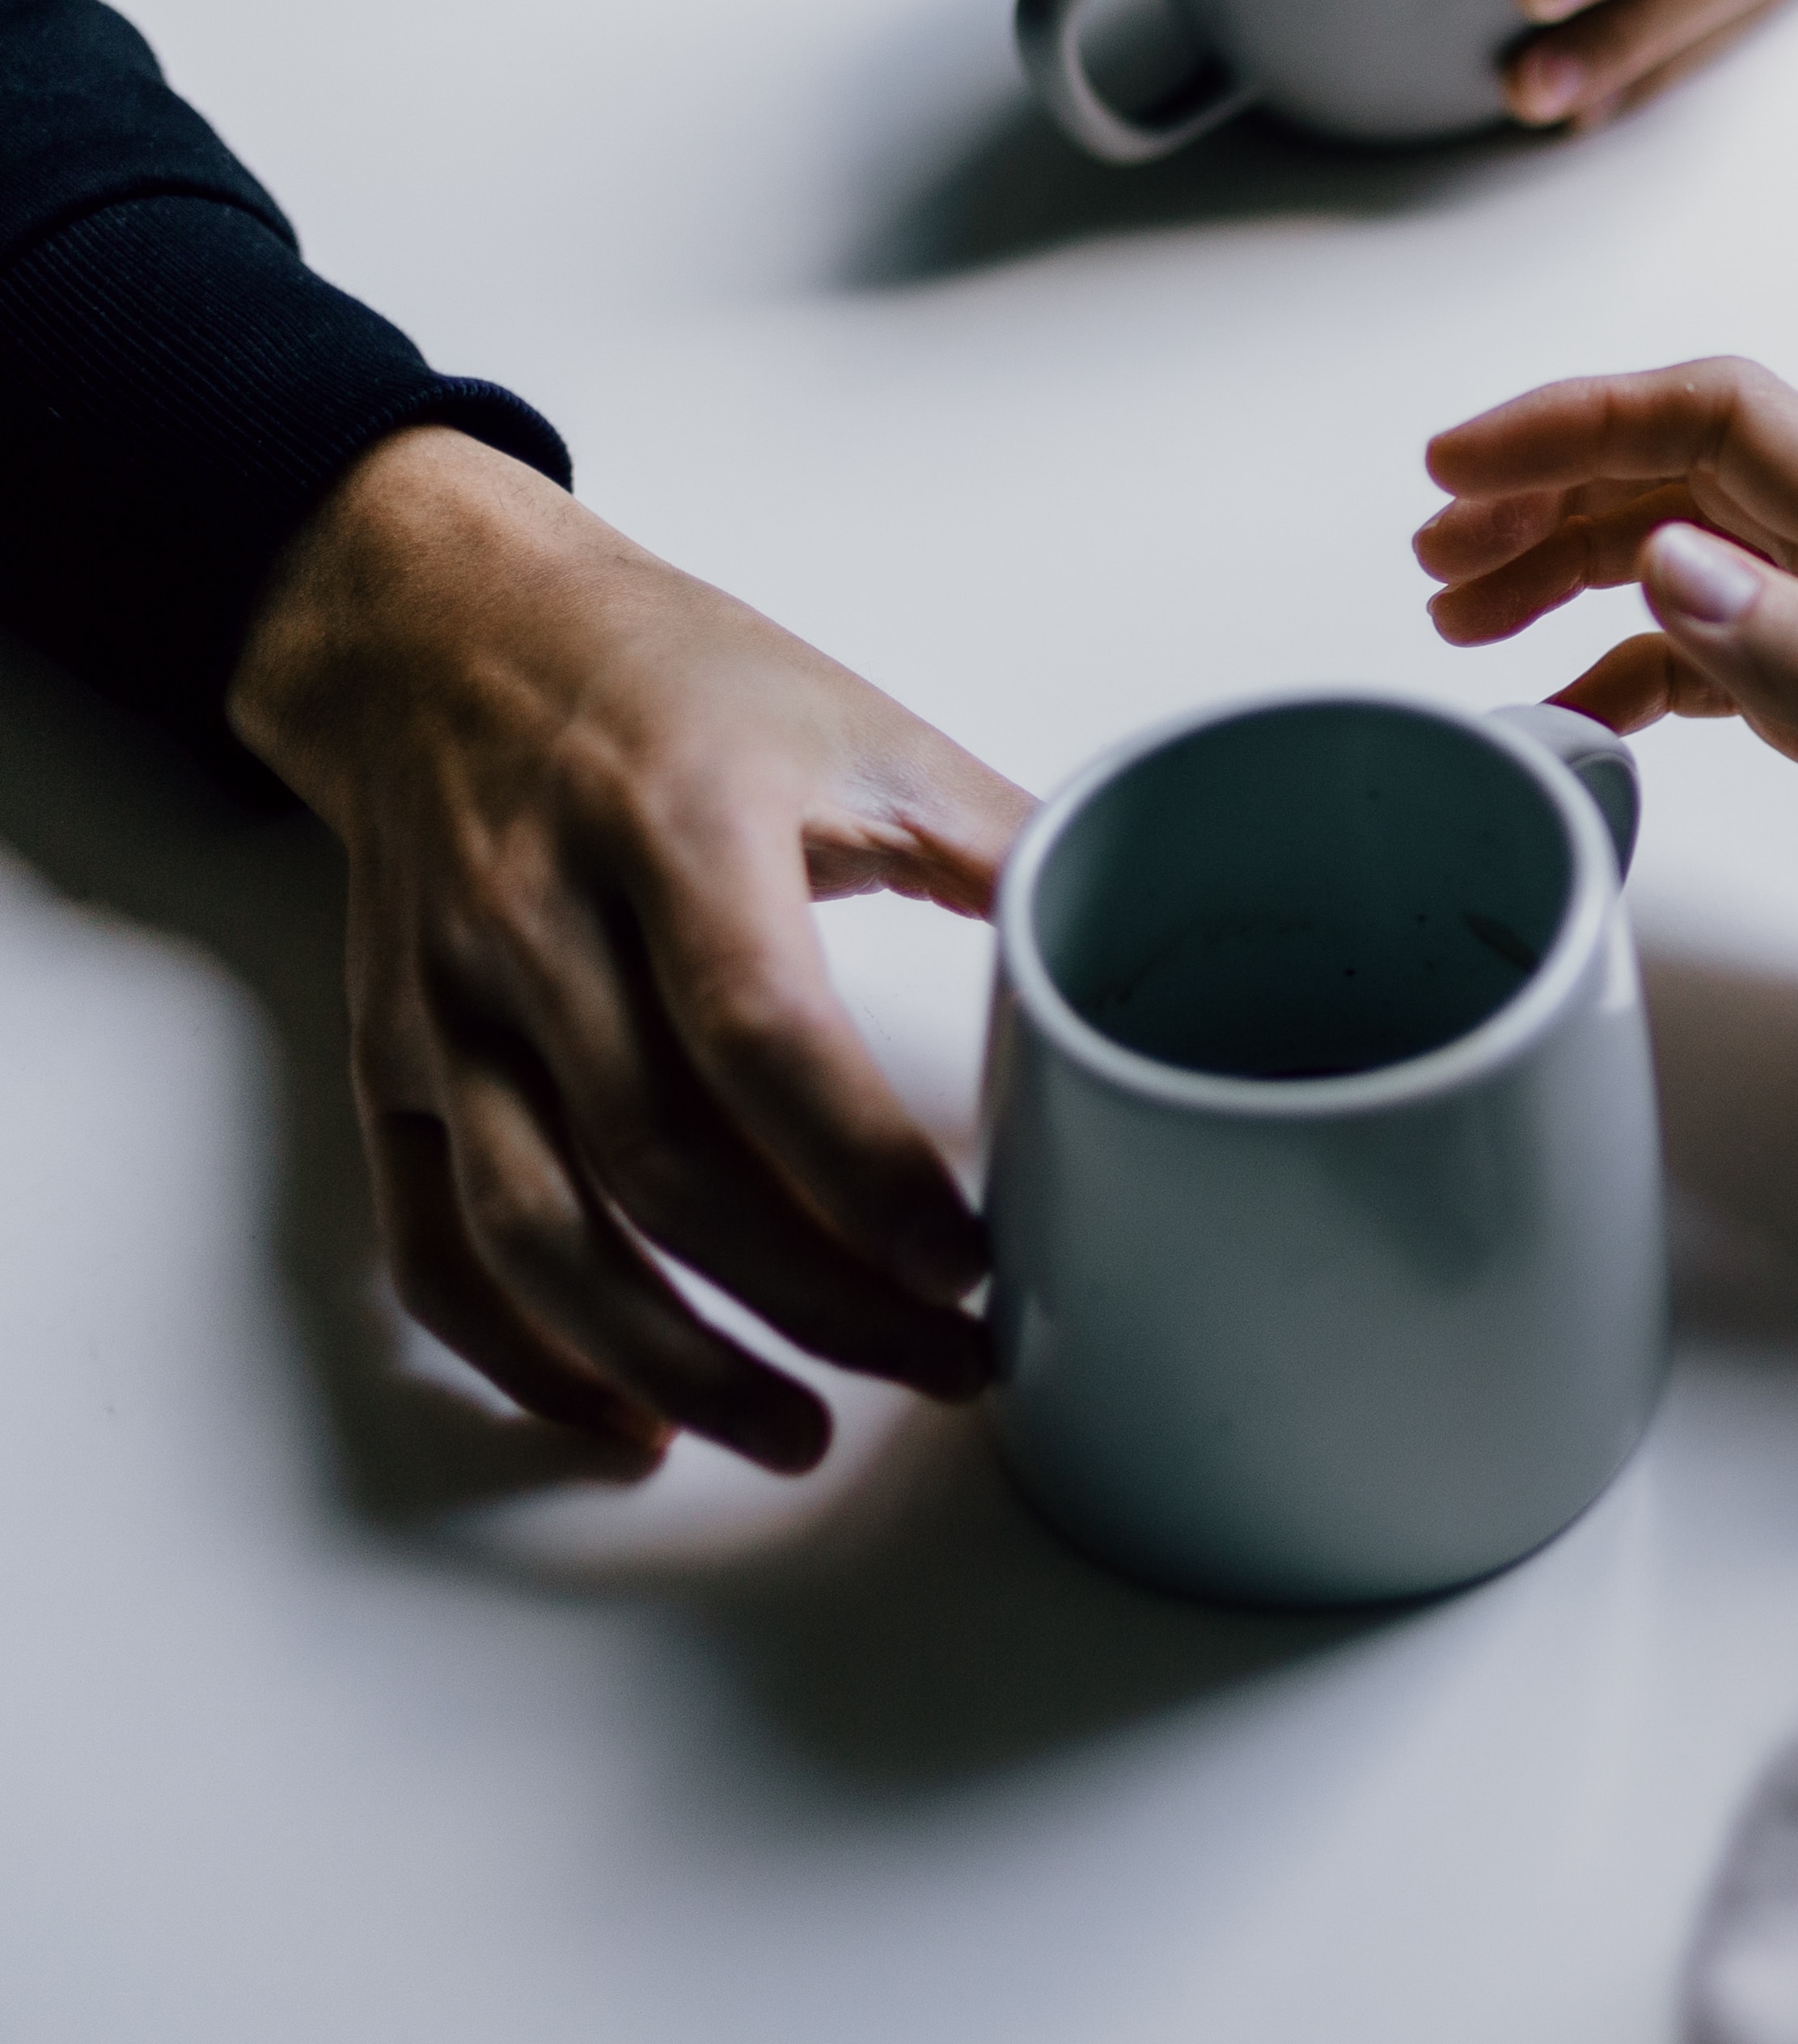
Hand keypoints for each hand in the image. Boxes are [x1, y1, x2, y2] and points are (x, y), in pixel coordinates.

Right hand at [227, 428, 1029, 1471]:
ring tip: (803, 1432)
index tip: (973, 1261)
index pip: (761, 1034)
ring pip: (539, 1234)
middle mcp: (541, 926)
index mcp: (677, 827)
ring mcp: (450, 1008)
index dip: (865, 1171)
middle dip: (817, 1298)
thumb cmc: (671, 676)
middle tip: (950, 1365)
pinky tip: (628, 1421)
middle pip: (665, 1165)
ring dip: (673, 1360)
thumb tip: (1141, 933)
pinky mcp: (394, 1065)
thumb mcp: (858, 722)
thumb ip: (999, 839)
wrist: (439, 628)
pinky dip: (524, 1355)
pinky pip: (432, 1245)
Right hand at [1417, 360, 1797, 1074]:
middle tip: (1435, 561)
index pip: (1728, 423)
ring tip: (1472, 623)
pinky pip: (1741, 648)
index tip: (1453, 467)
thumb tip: (1673, 559)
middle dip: (1555, 490)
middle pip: (1699, 471)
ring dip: (1582, 567)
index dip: (1579, 422)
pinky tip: (1580, 714)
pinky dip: (1644, 664)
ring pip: (1706, 551)